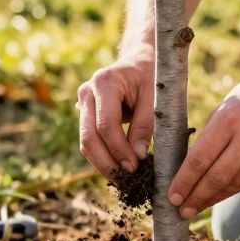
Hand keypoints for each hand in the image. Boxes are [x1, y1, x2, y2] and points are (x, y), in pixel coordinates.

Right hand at [77, 47, 154, 175]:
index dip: (119, 149)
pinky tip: (117, 168)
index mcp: (105, 82)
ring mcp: (83, 103)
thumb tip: (137, 157)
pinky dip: (102, 156)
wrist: (141, 60)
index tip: (135, 167)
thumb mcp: (156, 96)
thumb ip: (146, 124)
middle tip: (126, 180)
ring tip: (123, 179)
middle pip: (89, 136)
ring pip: (85, 142)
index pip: (106, 124)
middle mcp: (87, 92)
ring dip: (102, 163)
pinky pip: (90, 140)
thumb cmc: (152, 75)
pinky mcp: (85, 114)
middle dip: (107, 162)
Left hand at [168, 66, 239, 218]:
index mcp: (230, 118)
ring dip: (215, 197)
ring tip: (199, 205)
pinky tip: (222, 194)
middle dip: (197, 197)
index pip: (200, 158)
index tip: (173, 197)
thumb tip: (191, 170)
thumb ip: (211, 136)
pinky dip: (236, 188)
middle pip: (217, 177)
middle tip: (182, 211)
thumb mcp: (226, 106)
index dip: (184, 182)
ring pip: (236, 184)